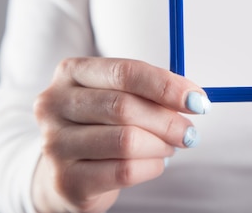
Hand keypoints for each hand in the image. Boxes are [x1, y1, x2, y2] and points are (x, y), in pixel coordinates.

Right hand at [31, 57, 210, 212]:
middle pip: (124, 107)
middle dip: (167, 120)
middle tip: (189, 131)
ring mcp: (55, 144)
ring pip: (126, 141)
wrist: (65, 170)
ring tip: (168, 146)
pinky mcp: (65, 180)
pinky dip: (151, 167)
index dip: (166, 86)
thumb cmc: (100, 124)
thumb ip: (151, 91)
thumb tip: (193, 97)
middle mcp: (54, 104)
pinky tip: (153, 163)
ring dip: (160, 145)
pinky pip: (124, 171)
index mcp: (71, 73)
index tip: (197, 100)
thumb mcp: (119, 96)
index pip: (125, 72)